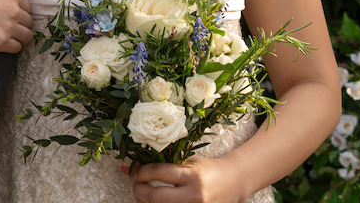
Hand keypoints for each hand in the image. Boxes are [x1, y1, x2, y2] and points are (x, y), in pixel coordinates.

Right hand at [0, 0, 32, 53]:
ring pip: (26, 36)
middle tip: (8, 25)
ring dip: (20, 36)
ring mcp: (8, 28)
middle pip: (29, 21)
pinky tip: (2, 42)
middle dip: (21, 23)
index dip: (19, 9)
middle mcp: (13, 11)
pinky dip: (13, 46)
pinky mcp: (0, 43)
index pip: (27, 5)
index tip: (10, 13)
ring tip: (8, 35)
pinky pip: (17, 48)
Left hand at [120, 157, 246, 202]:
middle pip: (155, 197)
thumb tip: (127, 167)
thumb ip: (161, 163)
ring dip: (145, 201)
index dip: (142, 172)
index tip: (136, 171)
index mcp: (192, 175)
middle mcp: (195, 195)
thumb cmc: (206, 169)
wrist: (232, 183)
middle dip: (139, 190)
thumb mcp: (187, 161)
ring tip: (144, 193)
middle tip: (136, 184)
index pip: (159, 172)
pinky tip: (156, 201)